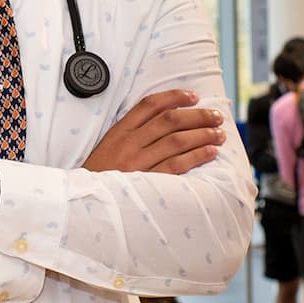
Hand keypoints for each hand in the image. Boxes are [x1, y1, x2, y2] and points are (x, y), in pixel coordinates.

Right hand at [82, 90, 224, 174]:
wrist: (84, 205)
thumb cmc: (100, 177)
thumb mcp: (108, 148)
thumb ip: (131, 134)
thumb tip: (166, 121)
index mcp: (119, 132)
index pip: (149, 105)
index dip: (174, 97)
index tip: (193, 96)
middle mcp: (128, 144)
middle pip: (169, 121)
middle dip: (197, 116)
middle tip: (216, 116)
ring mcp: (137, 163)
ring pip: (176, 141)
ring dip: (202, 135)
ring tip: (219, 134)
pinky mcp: (145, 182)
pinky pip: (176, 165)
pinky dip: (196, 156)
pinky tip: (210, 152)